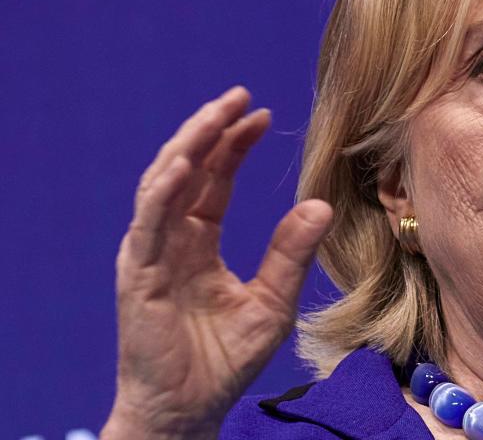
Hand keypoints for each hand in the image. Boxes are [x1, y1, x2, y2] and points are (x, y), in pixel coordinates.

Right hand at [101, 86, 332, 438]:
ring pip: (164, 184)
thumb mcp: (273, 300)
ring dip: (189, 146)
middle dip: (211, 130)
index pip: (214, 179)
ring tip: (217, 114)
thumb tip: (321, 204)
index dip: (234, 144)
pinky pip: (149, 223)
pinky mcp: (139, 273)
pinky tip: (187, 164)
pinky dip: (164, 192)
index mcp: (199, 242)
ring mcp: (151, 253)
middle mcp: (171, 239)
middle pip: (188, 169)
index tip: (261, 113)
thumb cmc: (226, 360)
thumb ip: (291, 253)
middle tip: (240, 96)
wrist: (189, 408)